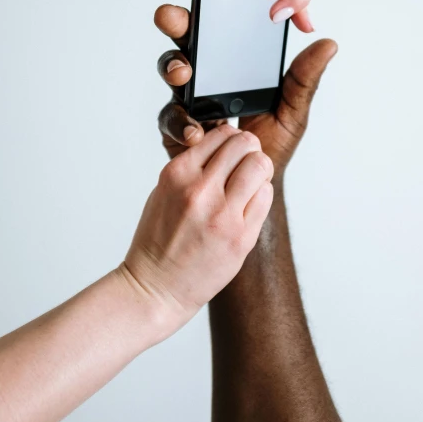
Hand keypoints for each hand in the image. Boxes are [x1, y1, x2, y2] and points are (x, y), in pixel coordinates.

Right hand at [121, 125, 273, 331]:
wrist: (156, 287)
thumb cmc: (158, 240)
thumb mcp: (164, 191)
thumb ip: (194, 166)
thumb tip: (225, 145)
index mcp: (178, 174)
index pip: (221, 134)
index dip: (232, 140)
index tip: (233, 150)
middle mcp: (200, 190)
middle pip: (246, 144)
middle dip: (250, 150)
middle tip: (247, 163)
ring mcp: (222, 214)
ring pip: (260, 166)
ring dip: (260, 171)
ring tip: (251, 183)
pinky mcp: (241, 237)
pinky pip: (266, 197)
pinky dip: (261, 195)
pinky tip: (248, 205)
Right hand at [155, 5, 336, 181]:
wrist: (254, 186)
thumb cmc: (272, 145)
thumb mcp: (292, 109)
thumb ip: (304, 79)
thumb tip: (329, 44)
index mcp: (230, 68)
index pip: (215, 33)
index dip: (204, 14)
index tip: (202, 1)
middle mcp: (205, 80)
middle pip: (185, 45)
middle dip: (175, 28)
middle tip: (174, 20)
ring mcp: (188, 104)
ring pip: (172, 77)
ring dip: (173, 70)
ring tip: (184, 76)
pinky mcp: (177, 132)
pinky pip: (170, 120)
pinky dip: (180, 123)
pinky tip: (196, 131)